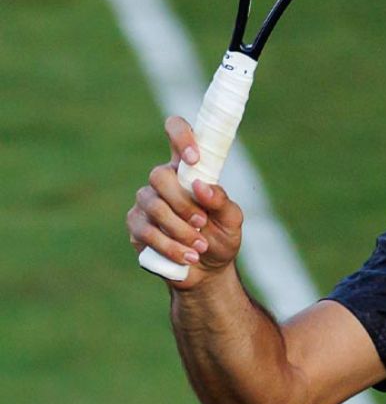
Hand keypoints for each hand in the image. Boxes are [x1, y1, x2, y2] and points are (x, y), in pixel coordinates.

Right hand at [126, 116, 243, 288]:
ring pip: (153, 205)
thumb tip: (200, 186)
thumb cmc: (221, 236)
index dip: (181, 136)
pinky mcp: (136, 226)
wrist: (208, 271)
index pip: (177, 133)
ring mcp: (146, 202)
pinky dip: (170, 246)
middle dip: (182, 202)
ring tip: (200, 246)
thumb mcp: (231, 219)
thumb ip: (221, 200)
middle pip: (159, 175)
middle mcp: (164, 181)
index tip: (195, 158)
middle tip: (202, 222)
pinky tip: (188, 256)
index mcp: (189, 169)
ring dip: (179, 229)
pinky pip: (146, 231)